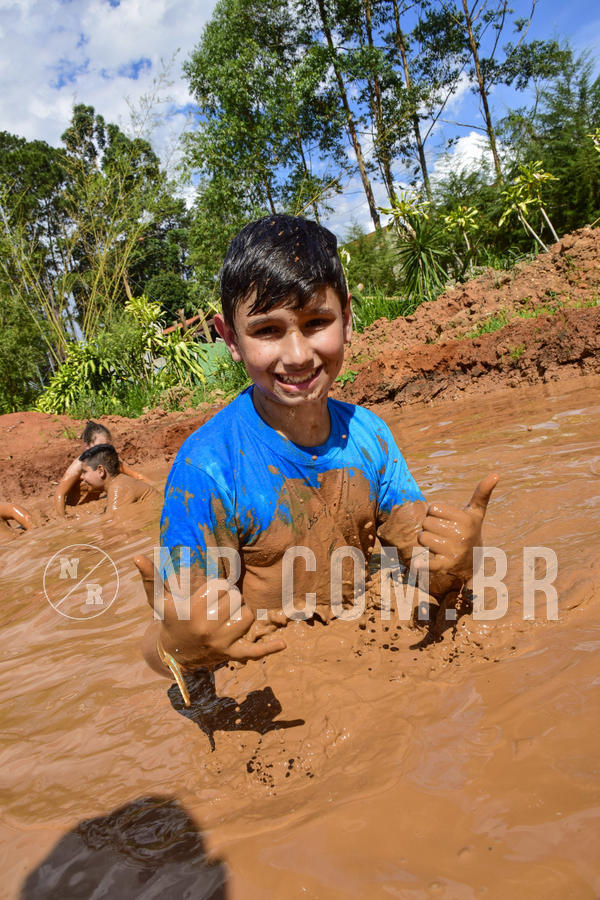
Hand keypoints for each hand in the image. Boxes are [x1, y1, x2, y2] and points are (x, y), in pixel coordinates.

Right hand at [134, 555, 285, 669]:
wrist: (174, 654)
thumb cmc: (169, 620)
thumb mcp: (159, 601)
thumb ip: (150, 578)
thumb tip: (136, 556)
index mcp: (193, 612)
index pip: (220, 586)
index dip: (217, 586)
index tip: (207, 592)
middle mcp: (208, 628)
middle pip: (235, 598)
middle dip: (229, 598)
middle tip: (216, 605)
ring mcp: (222, 643)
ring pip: (247, 616)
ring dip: (241, 612)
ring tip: (227, 615)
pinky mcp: (232, 655)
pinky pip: (254, 652)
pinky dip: (269, 649)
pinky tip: (282, 643)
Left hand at [414, 474, 498, 580]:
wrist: (472, 560)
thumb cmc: (470, 529)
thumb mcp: (476, 512)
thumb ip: (482, 493)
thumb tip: (496, 474)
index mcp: (466, 520)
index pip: (433, 508)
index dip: (435, 513)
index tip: (445, 519)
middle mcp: (461, 536)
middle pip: (426, 523)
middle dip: (429, 526)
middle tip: (441, 532)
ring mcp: (453, 551)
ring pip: (422, 538)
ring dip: (425, 540)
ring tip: (437, 543)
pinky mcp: (445, 566)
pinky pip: (428, 562)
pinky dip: (421, 564)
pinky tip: (419, 563)